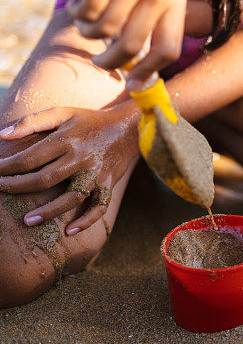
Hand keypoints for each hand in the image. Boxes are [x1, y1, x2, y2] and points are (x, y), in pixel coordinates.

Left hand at [0, 104, 138, 234]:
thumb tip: (2, 135)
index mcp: (66, 139)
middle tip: (0, 191)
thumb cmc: (89, 121)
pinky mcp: (108, 182)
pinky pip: (99, 205)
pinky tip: (70, 230)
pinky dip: (87, 220)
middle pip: (44, 179)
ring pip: (71, 197)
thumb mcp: (62, 113)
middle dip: (17, 187)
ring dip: (48, 211)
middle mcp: (81, 157)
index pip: (29, 158)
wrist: (129, 127)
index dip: (7, 168)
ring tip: (27, 221)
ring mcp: (96, 172)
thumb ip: (32, 122)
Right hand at [65, 0, 186, 80]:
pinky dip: (76, 11)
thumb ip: (147, 24)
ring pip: (104, 31)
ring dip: (87, 30)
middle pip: (133, 47)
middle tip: (100, 61)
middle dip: (110, 60)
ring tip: (85, 16)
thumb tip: (139, 70)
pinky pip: (86, 12)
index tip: (133, 85)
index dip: (150, 73)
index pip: (170, 49)